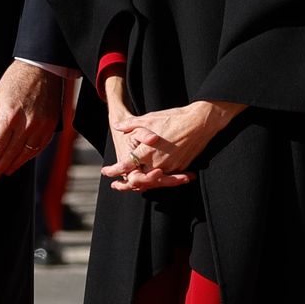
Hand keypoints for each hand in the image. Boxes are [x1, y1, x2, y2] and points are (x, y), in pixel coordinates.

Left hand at [0, 61, 61, 179]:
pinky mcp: (51, 127)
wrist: (41, 69)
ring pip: (26, 153)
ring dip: (14, 164)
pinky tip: (21, 160)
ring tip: (5, 171)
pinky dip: (29, 156)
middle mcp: (26, 124)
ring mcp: (41, 126)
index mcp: (10, 115)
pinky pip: (39, 147)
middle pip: (11, 152)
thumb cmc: (16, 79)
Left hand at [104, 99, 244, 193]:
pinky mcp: (181, 167)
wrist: (199, 123)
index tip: (105, 172)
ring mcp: (171, 167)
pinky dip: (158, 179)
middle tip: (117, 184)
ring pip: (153, 180)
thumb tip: (116, 126)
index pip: (127, 165)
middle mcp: (158, 162)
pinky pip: (166, 177)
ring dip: (142, 182)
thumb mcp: (147, 118)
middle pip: (139, 178)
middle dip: (127, 182)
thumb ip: (130, 125)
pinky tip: (151, 178)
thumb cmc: (172, 119)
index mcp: (147, 151)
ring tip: (132, 183)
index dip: (114, 170)